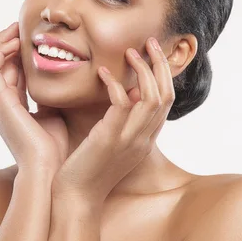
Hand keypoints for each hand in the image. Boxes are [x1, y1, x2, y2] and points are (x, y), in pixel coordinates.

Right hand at [0, 22, 68, 173]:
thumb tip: (58, 79)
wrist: (47, 169)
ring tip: (14, 30)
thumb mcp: (52, 113)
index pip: (4, 71)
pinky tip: (15, 43)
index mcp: (9, 107)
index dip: (12, 52)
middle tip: (17, 27)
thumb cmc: (52, 148)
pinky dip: (0, 52)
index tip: (26, 37)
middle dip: (1, 43)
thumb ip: (47, 96)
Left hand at [51, 37, 175, 204]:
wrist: (75, 198)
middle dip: (160, 65)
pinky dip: (114, 84)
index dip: (164, 74)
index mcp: (145, 138)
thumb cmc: (87, 168)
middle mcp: (143, 138)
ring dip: (142, 69)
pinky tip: (101, 72)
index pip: (167, 101)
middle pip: (165, 94)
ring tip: (130, 51)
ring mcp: (129, 139)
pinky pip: (122, 104)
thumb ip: (122, 120)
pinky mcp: (110, 139)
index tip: (153, 53)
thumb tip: (123, 93)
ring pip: (150, 96)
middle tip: (151, 42)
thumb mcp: (112, 142)